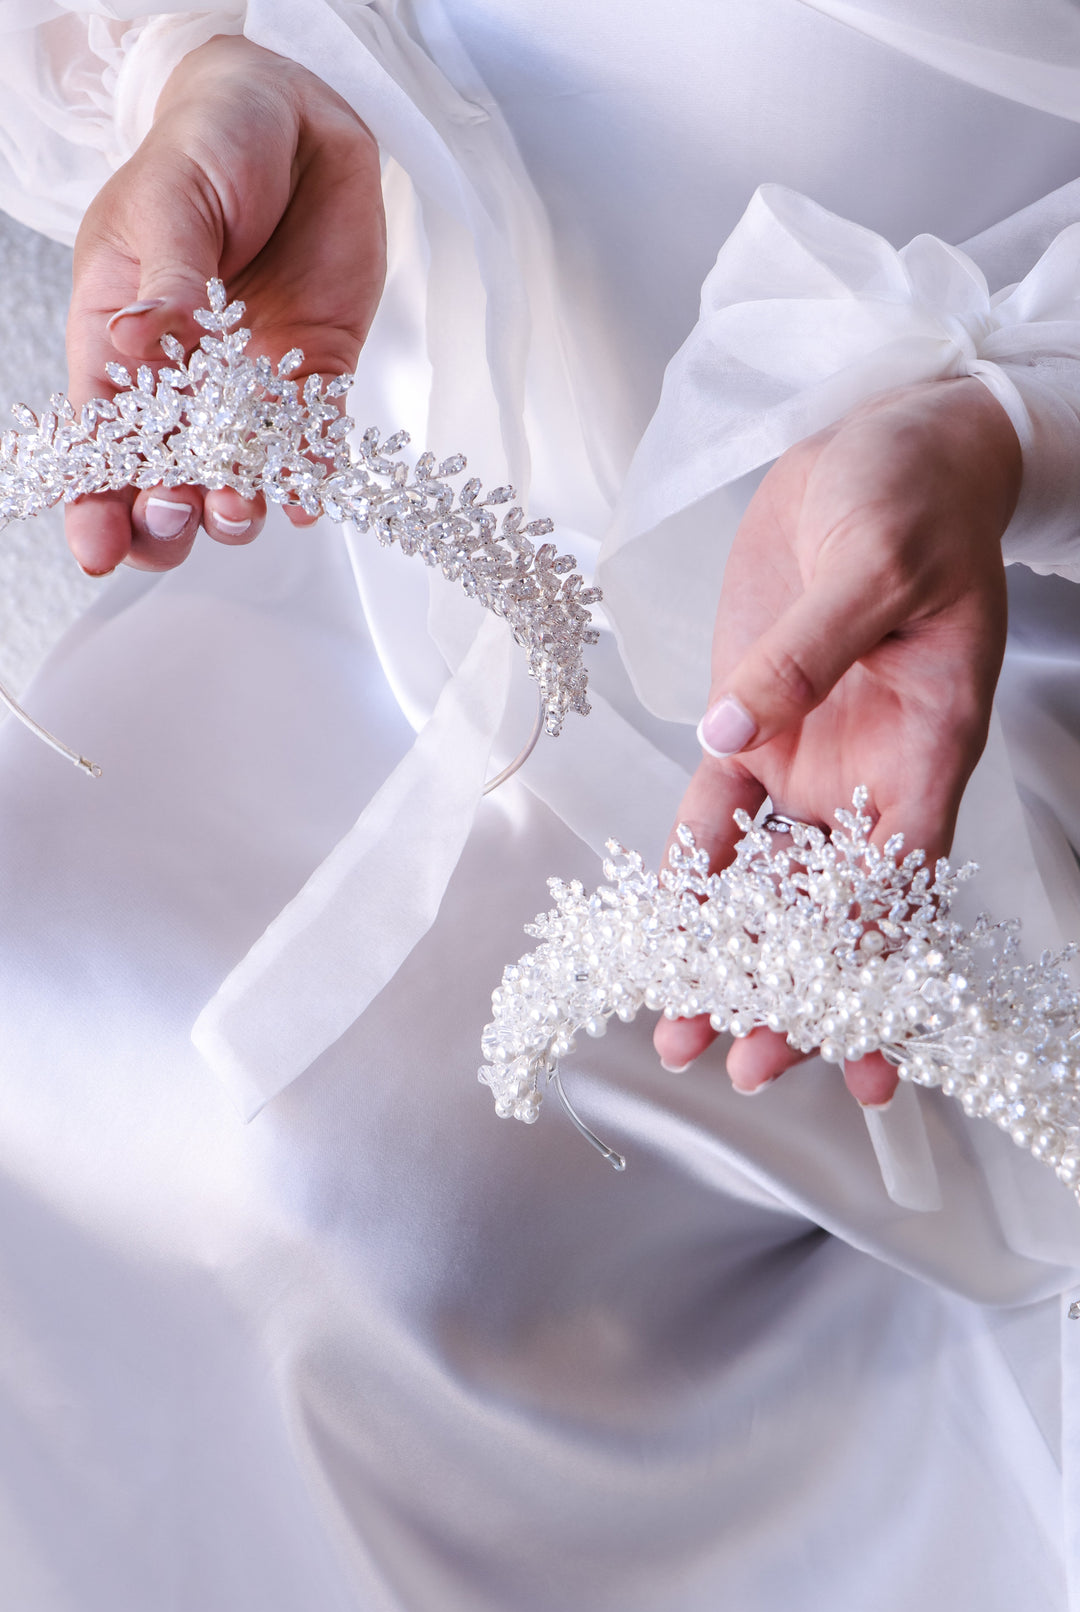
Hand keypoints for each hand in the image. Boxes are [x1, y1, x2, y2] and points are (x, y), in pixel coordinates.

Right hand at [66, 34, 384, 574]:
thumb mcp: (171, 204)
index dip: (95, 502)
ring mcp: (252, 383)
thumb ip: (164, 283)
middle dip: (164, 516)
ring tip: (235, 511)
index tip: (99, 551)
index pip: (100, 439)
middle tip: (174, 518)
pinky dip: (310, 475)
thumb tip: (134, 344)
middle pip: (164, 476)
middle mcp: (184, 379)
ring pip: (238, 472)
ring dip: (234, 505)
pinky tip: (306, 500)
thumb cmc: (210, 146)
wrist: (298, 120)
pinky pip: (313, 441)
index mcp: (121, 340)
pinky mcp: (317, 373)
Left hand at [652, 378, 1020, 1104]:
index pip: (905, 884)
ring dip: (727, 957)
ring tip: (684, 1029)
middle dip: (793, 991)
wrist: (878, 453)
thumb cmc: (912, 500)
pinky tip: (662, 931)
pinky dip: (689, 875)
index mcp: (926, 751)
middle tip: (746, 1063)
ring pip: (766, 883)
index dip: (879, 972)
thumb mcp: (873, 566)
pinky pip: (716, 819)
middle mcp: (869, 776)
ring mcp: (809, 759)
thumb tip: (730, 732)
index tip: (854, 1048)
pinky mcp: (754, 730)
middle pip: (833, 910)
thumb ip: (807, 652)